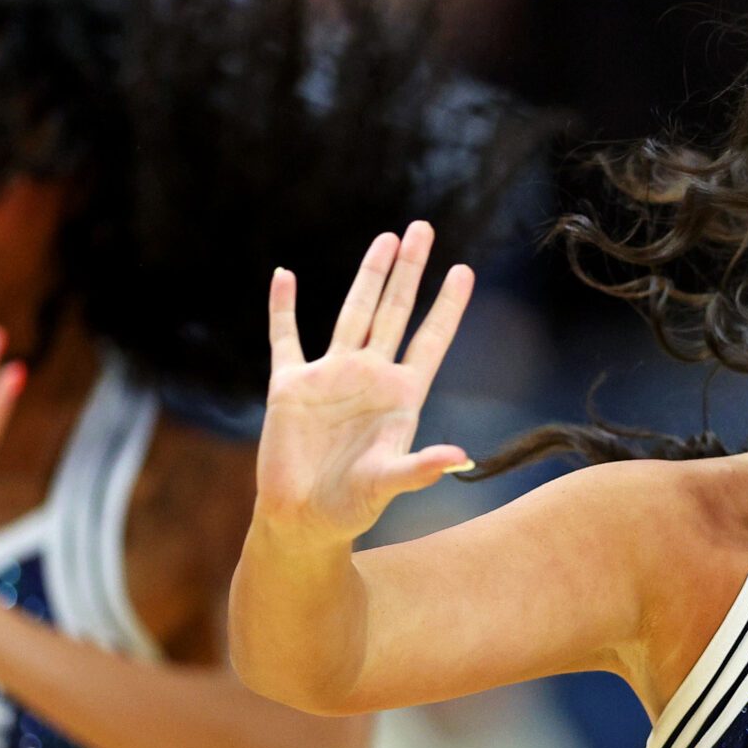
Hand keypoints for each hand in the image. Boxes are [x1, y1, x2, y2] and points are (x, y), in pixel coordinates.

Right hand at [257, 221, 472, 547]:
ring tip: (385, 237)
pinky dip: (283, 307)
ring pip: (351, 313)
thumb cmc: (352, 507)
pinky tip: (284, 276)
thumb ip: (420, 469)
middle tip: (422, 227)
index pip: (430, 340)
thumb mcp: (388, 485)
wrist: (302, 520)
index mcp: (400, 396)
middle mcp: (369, 378)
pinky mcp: (290, 387)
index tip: (464, 270)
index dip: (447, 306)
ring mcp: (330, 377)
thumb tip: (460, 458)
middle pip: (394, 311)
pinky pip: (285, 338)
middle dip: (409, 270)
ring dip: (367, 276)